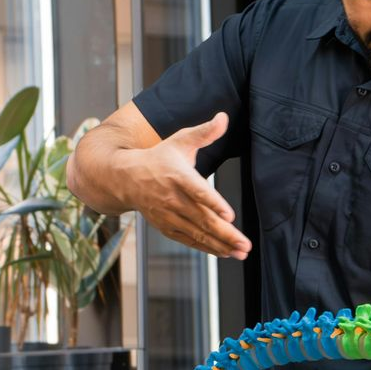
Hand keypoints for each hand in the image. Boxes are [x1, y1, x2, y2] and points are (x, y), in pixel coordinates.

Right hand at [126, 113, 250, 259]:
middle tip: (244, 244)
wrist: (126, 178)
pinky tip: (224, 252)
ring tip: (240, 252)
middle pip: (202, 219)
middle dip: (225, 233)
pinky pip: (189, 240)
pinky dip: (207, 248)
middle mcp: (173, 198)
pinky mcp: (167, 226)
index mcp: (178, 176)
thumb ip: (205, 132)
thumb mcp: (180, 140)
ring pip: (197, 233)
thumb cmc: (158, 158)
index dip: (213, 203)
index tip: (229, 215)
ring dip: (220, 244)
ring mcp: (169, 215)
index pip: (198, 191)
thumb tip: (224, 117)